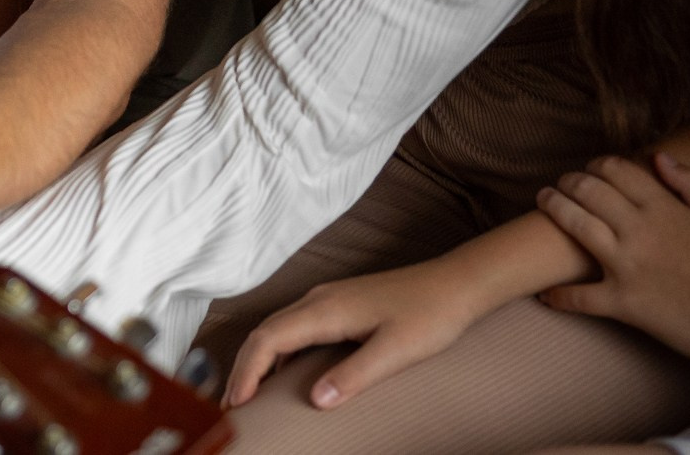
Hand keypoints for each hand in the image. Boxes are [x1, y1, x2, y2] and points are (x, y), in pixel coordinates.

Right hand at [225, 257, 486, 408]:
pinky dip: (278, 351)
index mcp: (325, 309)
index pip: (269, 339)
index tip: (238, 403)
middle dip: (244, 368)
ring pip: (277, 328)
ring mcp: (326, 299)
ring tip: (250, 393)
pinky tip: (282, 372)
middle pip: (264, 332)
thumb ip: (354, 375)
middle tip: (233, 407)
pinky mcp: (337, 304)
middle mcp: (317, 300)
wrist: (455, 284)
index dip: (248, 371)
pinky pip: (293, 327)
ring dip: (258, 359)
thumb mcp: (395, 351)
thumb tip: (316, 400)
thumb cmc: (429, 315)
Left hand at [538, 152, 689, 375]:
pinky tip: (544, 294)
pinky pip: (579, 297)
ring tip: (543, 202)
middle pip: (587, 191)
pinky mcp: (624, 303)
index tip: (591, 169)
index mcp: (666, 209)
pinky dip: (558, 296)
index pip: (616, 170)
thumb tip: (658, 157)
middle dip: (568, 182)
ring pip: (574, 226)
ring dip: (553, 210)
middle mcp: (640, 231)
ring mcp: (628, 266)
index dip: (597, 164)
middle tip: (560, 184)